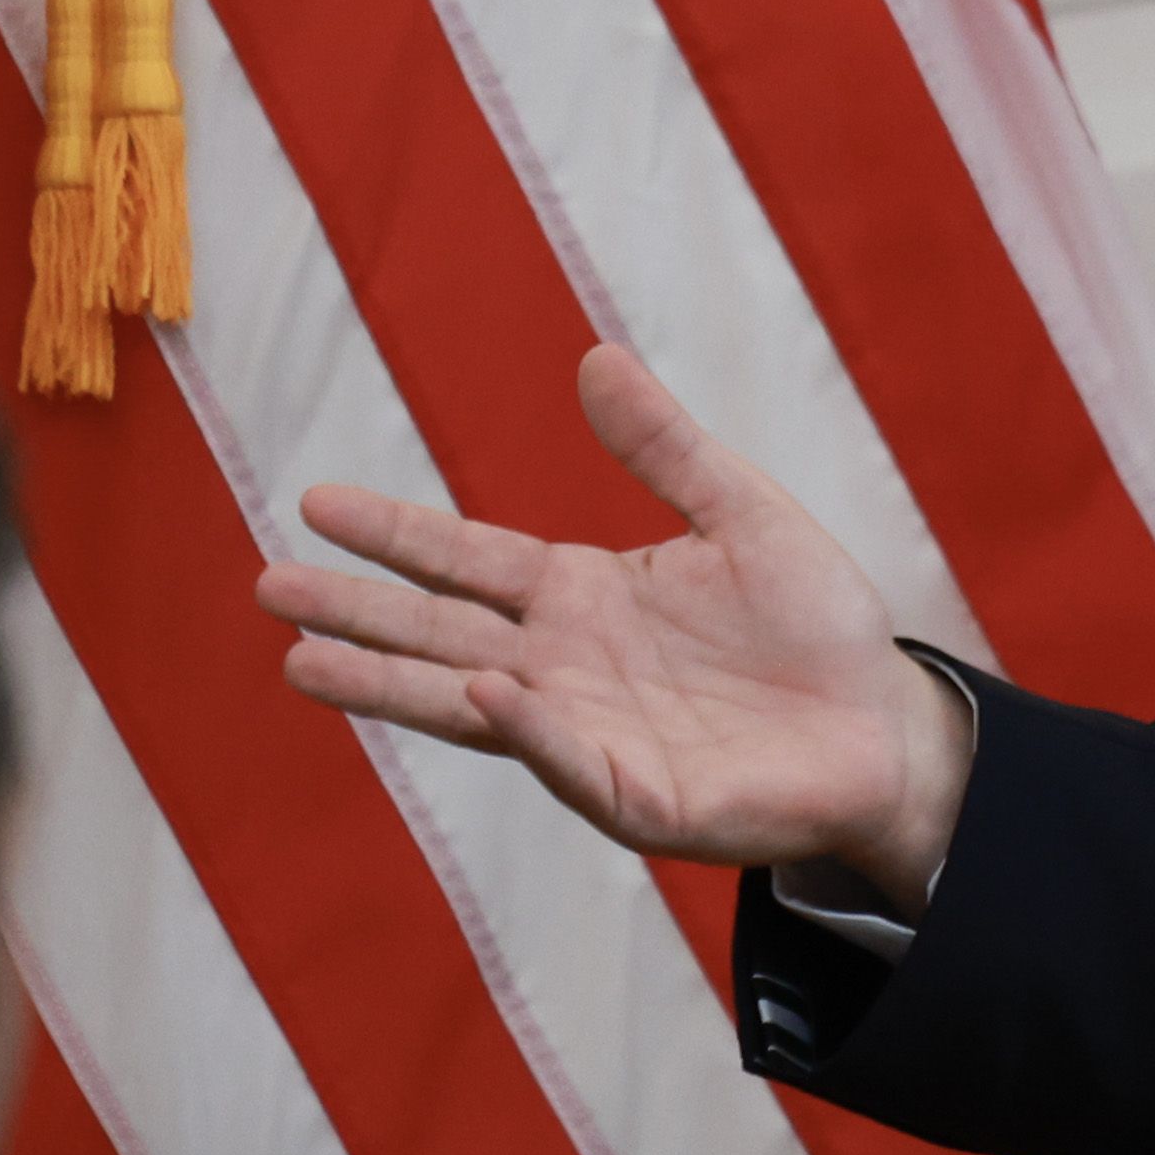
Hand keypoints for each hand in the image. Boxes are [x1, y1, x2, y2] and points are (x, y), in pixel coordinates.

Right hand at [255, 343, 975, 910]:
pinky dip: (531, 730)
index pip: (467, 559)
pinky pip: (573, 761)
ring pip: (470, 708)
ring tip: (304, 664)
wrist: (886, 725)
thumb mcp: (744, 514)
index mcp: (583, 597)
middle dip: (355, 612)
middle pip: (440, 633)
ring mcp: (591, 735)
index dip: (395, 534)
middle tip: (267, 585)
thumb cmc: (814, 627)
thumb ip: (667, 448)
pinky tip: (488, 692)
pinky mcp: (641, 796)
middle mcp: (564, 667)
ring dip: (393, 686)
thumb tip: (596, 357)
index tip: (314, 502)